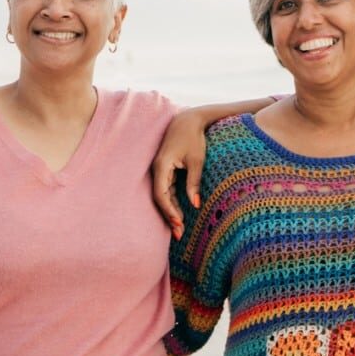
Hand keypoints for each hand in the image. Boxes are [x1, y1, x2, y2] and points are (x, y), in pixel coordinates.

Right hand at [152, 110, 207, 236]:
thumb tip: (195, 204)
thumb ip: (194, 182)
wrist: (188, 121)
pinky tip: (179, 214)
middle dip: (169, 217)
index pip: (161, 194)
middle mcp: (157, 169)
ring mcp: (160, 170)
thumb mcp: (197, 161)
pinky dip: (172, 203)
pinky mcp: (165, 170)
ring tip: (180, 229)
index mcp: (162, 166)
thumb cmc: (193, 138)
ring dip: (170, 212)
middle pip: (160, 198)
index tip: (178, 223)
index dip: (168, 211)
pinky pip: (166, 190)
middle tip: (179, 235)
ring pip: (162, 196)